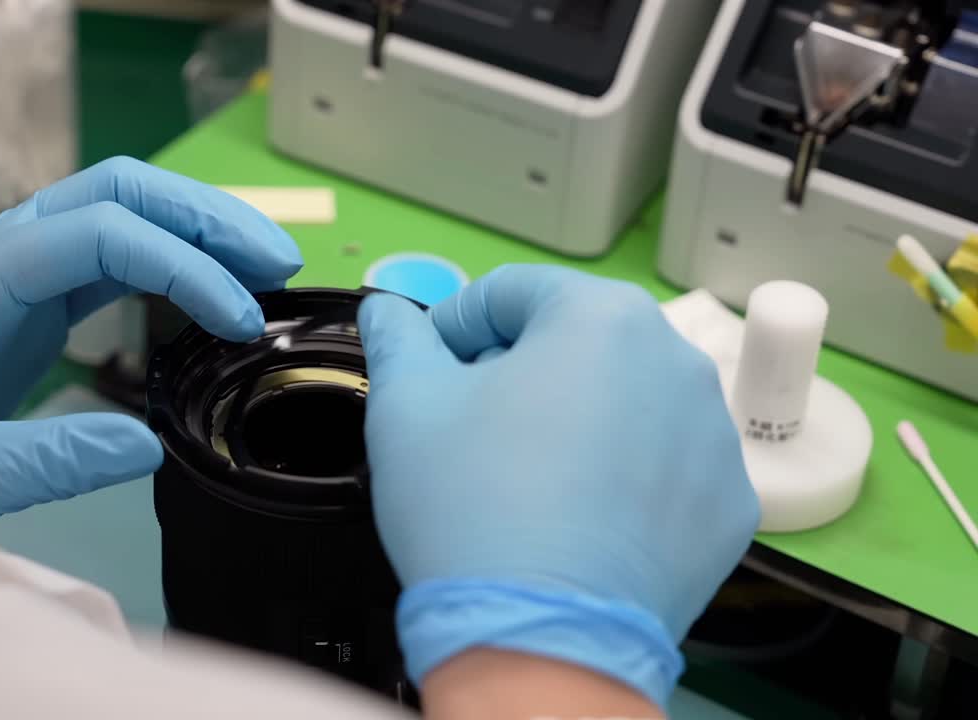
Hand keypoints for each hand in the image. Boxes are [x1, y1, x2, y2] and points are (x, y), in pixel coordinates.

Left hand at [0, 157, 302, 530]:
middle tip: (280, 261)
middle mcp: (4, 254)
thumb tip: (147, 447)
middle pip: (119, 190)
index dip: (185, 265)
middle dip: (207, 216)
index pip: (104, 233)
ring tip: (267, 267)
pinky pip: (114, 253)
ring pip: (121, 211)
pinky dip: (173, 261)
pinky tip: (212, 292)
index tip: (241, 321)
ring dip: (198, 228)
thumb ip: (46, 461)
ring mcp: (19, 270)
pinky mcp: (32, 298)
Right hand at [357, 265, 758, 706]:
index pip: (512, 291)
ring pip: (628, 401)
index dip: (456, 325)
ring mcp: (714, 436)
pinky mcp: (728, 505)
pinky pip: (666, 467)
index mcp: (600, 316)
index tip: (431, 371)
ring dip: (578, 420)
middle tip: (474, 426)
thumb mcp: (405, 406)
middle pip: (578, 341)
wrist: (543, 639)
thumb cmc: (470, 504)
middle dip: (521, 370)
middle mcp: (676, 359)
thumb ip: (397, 338)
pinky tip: (580, 518)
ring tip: (529, 479)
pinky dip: (626, 477)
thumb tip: (388, 309)